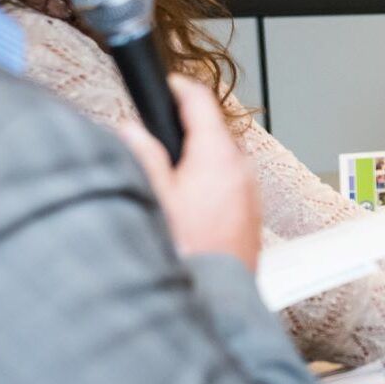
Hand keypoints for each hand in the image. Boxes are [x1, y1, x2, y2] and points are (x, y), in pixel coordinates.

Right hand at [119, 74, 261, 269]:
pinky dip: (210, 187)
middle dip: (186, 132)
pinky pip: (229, 187)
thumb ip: (144, 156)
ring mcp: (250, 194)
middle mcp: (240, 170)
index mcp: (217, 156)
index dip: (180, 88)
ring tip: (171, 184)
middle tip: (157, 141)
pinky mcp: (251, 217)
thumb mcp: (155, 197)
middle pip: (212, 133)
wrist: (216, 300)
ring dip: (198, 162)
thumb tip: (133, 131)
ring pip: (221, 162)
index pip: (202, 102)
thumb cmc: (189, 252)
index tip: (169, 83)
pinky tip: (190, 210)